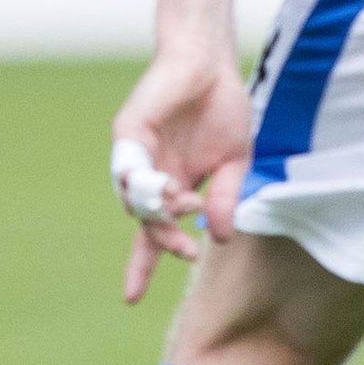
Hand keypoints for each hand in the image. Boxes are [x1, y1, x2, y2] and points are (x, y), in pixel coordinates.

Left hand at [111, 44, 252, 303]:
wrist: (211, 64)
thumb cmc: (222, 111)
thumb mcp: (234, 164)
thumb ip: (226, 199)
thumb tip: (218, 238)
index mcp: (172, 188)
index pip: (151, 234)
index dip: (140, 266)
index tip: (129, 300)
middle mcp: (149, 176)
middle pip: (143, 223)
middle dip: (163, 241)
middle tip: (186, 251)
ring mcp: (135, 155)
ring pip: (134, 199)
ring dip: (160, 212)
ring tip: (188, 205)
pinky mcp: (129, 132)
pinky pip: (130, 167)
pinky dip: (147, 183)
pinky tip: (170, 188)